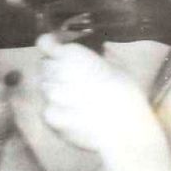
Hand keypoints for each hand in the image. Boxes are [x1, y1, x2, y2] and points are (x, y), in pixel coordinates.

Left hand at [37, 34, 155, 151]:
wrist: (124, 128)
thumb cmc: (125, 94)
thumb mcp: (115, 65)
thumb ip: (94, 57)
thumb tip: (91, 52)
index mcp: (73, 54)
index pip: (45, 42)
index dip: (53, 43)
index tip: (62, 47)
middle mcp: (56, 72)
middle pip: (46, 65)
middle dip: (58, 67)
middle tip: (77, 76)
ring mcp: (50, 96)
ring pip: (46, 87)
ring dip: (58, 88)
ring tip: (80, 97)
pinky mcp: (50, 117)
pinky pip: (49, 108)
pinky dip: (60, 109)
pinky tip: (78, 113)